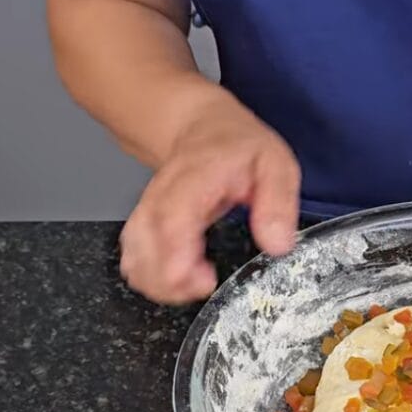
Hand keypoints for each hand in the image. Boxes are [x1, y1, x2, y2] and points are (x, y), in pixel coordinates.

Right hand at [119, 91, 300, 303]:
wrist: (201, 125)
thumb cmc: (238, 146)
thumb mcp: (275, 163)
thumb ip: (278, 203)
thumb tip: (278, 245)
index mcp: (195, 178)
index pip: (173, 222)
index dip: (180, 259)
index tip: (204, 281)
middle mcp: (162, 195)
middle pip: (144, 246)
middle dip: (171, 282)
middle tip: (206, 285)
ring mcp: (147, 210)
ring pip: (133, 256)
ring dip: (159, 285)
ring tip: (194, 286)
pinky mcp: (143, 223)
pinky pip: (133, 258)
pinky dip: (150, 279)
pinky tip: (177, 282)